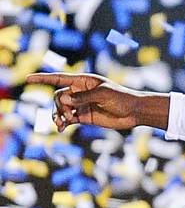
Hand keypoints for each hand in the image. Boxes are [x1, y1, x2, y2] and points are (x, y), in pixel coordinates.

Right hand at [25, 72, 143, 131]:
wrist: (133, 112)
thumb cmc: (121, 98)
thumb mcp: (103, 95)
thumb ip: (83, 97)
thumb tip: (64, 99)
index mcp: (83, 80)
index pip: (59, 78)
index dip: (43, 78)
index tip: (27, 79)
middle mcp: (79, 92)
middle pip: (58, 97)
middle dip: (59, 106)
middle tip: (68, 115)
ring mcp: (80, 104)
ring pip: (60, 109)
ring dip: (58, 115)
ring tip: (63, 124)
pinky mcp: (83, 117)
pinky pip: (67, 119)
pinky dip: (62, 123)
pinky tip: (61, 129)